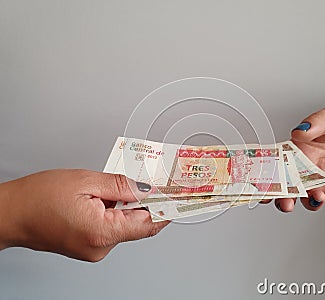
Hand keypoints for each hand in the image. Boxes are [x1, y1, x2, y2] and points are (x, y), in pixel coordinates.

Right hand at [0, 169, 168, 261]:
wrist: (10, 213)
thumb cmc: (38, 197)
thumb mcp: (86, 181)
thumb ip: (122, 185)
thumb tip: (148, 187)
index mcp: (102, 232)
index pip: (149, 222)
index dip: (168, 208)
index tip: (183, 197)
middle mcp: (100, 247)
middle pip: (140, 224)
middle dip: (150, 202)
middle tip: (160, 183)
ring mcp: (95, 249)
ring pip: (127, 225)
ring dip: (130, 205)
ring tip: (121, 186)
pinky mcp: (90, 246)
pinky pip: (113, 227)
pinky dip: (117, 212)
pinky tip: (109, 197)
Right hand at [276, 88, 324, 211]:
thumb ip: (317, 123)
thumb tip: (300, 131)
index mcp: (302, 147)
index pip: (279, 164)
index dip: (268, 178)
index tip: (261, 189)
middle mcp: (312, 163)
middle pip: (293, 186)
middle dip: (286, 198)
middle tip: (286, 203)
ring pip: (316, 194)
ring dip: (314, 201)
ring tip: (318, 197)